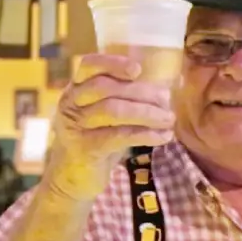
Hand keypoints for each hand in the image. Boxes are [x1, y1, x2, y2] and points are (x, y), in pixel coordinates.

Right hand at [44, 54, 175, 201]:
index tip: (137, 69)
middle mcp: (72, 103)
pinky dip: (146, 134)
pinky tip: (163, 137)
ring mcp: (76, 126)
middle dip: (141, 91)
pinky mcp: (86, 148)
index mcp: (77, 89)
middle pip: (106, 87)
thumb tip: (165, 91)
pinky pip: (120, 136)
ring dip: (147, 113)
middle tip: (167, 99)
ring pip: (114, 110)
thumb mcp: (104, 116)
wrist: (72, 178)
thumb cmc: (96, 140)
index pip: (89, 65)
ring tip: (169, 119)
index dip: (113, 63)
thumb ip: (123, 99)